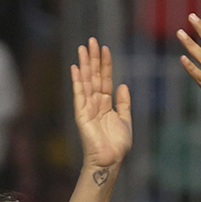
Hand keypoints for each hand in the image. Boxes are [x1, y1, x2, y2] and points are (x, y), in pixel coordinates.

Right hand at [71, 38, 131, 168]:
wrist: (110, 160)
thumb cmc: (117, 144)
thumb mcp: (125, 119)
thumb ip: (123, 103)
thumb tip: (122, 85)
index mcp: (105, 103)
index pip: (104, 79)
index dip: (105, 64)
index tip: (104, 49)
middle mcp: (95, 102)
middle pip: (94, 76)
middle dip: (93, 58)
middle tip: (92, 41)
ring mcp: (87, 107)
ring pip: (86, 80)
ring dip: (84, 64)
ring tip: (83, 48)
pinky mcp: (81, 114)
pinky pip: (79, 93)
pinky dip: (77, 80)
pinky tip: (75, 68)